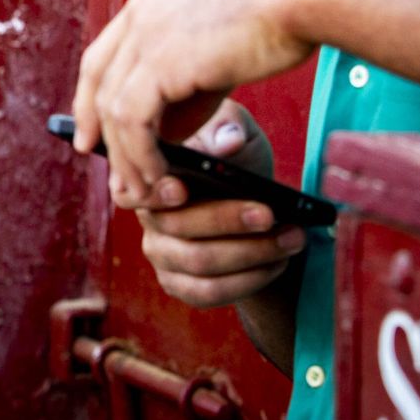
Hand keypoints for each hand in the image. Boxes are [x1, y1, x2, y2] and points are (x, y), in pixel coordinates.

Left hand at [71, 0, 315, 204]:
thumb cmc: (284, 12)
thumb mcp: (221, 47)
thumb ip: (189, 86)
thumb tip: (166, 132)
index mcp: (150, 1)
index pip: (101, 55)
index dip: (92, 96)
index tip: (92, 129)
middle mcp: (139, 14)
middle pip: (96, 80)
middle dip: (97, 129)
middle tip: (111, 169)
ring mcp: (146, 34)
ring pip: (113, 107)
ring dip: (125, 154)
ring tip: (144, 186)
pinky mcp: (161, 61)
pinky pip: (133, 119)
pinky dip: (140, 153)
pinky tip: (159, 174)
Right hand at [128, 102, 302, 308]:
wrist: (260, 209)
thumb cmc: (240, 166)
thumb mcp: (238, 134)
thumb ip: (229, 127)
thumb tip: (226, 142)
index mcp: (151, 180)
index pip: (128, 191)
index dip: (154, 193)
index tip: (183, 188)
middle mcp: (149, 220)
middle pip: (177, 228)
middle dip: (228, 221)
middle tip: (271, 214)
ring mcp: (162, 255)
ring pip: (199, 263)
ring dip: (251, 253)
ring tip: (291, 239)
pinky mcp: (181, 285)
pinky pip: (209, 293)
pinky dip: (249, 281)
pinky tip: (277, 263)